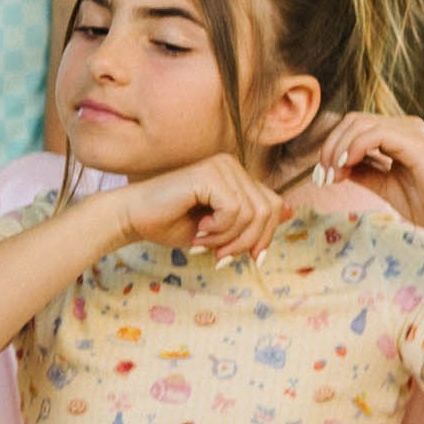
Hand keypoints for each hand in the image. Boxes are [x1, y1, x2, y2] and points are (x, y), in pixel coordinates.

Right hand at [115, 146, 283, 265]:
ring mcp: (222, 167)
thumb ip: (251, 220)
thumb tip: (290, 212)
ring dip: (229, 237)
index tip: (251, 258)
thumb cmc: (171, 224)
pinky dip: (220, 229)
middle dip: (247, 241)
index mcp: (236, 176)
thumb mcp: (220, 229)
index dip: (266, 235)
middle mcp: (232, 165)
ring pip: (252, 214)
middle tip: (221, 255)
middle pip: (267, 211)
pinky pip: (235, 210)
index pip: (273, 205)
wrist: (133, 218)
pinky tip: (199, 227)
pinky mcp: (210, 174)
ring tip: (205, 240)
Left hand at [313, 108, 423, 248]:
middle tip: (323, 176)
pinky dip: (353, 147)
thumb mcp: (388, 188)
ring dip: (337, 148)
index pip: (355, 128)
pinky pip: (374, 133)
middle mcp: (404, 127)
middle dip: (330, 146)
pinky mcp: (415, 142)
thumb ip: (366, 174)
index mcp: (399, 137)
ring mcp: (411, 132)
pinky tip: (347, 166)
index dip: (333, 148)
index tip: (324, 177)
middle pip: (352, 121)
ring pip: (359, 123)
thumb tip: (337, 168)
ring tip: (333, 174)